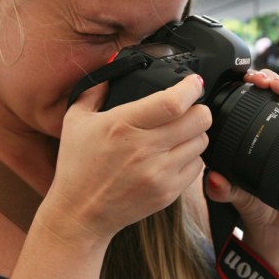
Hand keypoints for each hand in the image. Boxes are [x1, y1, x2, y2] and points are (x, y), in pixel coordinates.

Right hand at [41, 74, 210, 242]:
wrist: (80, 213)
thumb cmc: (77, 165)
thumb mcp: (75, 120)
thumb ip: (95, 90)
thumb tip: (115, 65)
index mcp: (123, 125)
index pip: (173, 101)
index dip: (191, 88)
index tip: (193, 83)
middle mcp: (144, 149)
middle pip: (198, 119)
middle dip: (199, 109)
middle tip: (190, 109)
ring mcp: (158, 173)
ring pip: (202, 142)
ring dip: (195, 134)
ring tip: (180, 134)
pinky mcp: (167, 193)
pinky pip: (198, 167)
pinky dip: (191, 157)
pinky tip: (174, 155)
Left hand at [205, 71, 278, 250]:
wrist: (276, 223)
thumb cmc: (251, 205)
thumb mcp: (234, 197)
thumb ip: (223, 191)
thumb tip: (214, 180)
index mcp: (242, 135)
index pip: (243, 101)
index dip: (243, 87)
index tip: (244, 81)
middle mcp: (264, 127)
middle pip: (265, 93)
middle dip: (265, 80)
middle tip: (262, 81)